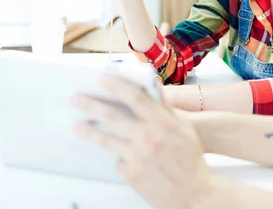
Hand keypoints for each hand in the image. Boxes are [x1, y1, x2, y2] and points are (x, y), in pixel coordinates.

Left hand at [72, 76, 213, 208]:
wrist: (194, 193)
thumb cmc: (190, 159)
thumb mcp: (183, 129)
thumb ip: (165, 109)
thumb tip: (151, 87)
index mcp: (163, 123)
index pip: (135, 97)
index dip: (117, 86)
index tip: (102, 79)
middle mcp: (149, 138)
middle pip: (113, 116)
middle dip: (91, 105)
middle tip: (77, 99)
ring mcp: (138, 157)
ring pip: (107, 140)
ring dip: (89, 131)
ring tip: (77, 126)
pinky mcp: (132, 175)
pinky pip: (118, 161)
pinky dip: (120, 156)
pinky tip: (122, 156)